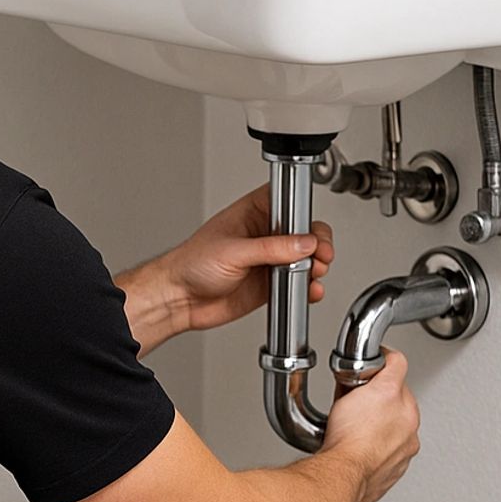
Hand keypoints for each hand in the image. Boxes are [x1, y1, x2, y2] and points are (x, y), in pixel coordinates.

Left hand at [154, 183, 334, 332]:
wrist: (179, 299)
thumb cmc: (191, 264)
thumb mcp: (233, 251)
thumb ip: (271, 248)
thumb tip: (304, 244)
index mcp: (252, 213)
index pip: (289, 202)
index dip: (305, 213)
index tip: (313, 230)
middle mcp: (264, 235)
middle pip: (304, 232)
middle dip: (318, 244)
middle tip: (321, 255)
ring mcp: (268, 260)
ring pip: (305, 259)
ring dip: (316, 266)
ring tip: (314, 273)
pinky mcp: (269, 284)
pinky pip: (297, 284)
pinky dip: (308, 288)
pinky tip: (309, 291)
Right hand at [320, 348, 420, 501]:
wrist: (343, 474)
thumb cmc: (346, 438)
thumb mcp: (351, 392)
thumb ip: (363, 378)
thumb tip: (365, 370)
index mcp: (403, 403)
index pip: (398, 368)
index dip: (381, 364)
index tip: (374, 365)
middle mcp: (409, 424)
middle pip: (399, 398)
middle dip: (382, 397)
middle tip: (360, 399)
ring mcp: (406, 447)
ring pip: (396, 426)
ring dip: (382, 423)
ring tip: (359, 427)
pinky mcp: (399, 467)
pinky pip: (391, 450)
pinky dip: (379, 446)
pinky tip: (362, 446)